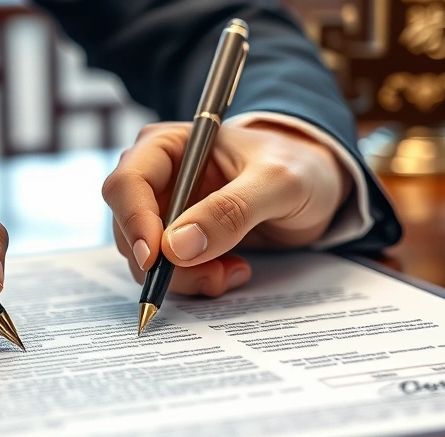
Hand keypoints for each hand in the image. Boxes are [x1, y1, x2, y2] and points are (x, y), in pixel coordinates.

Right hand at [103, 121, 349, 294]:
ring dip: (186, 277)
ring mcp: (165, 213)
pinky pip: (170, 274)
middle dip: (165, 263)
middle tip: (213, 275)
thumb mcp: (278, 182)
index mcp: (167, 146)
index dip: (134, 223)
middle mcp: (157, 179)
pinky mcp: (179, 242)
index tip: (156, 259)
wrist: (317, 185)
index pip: (127, 184)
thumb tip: (177, 247)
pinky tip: (234, 269)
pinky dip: (197, 282)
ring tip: (234, 270)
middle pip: (129, 229)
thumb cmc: (299, 166)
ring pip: (146, 260)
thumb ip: (232, 210)